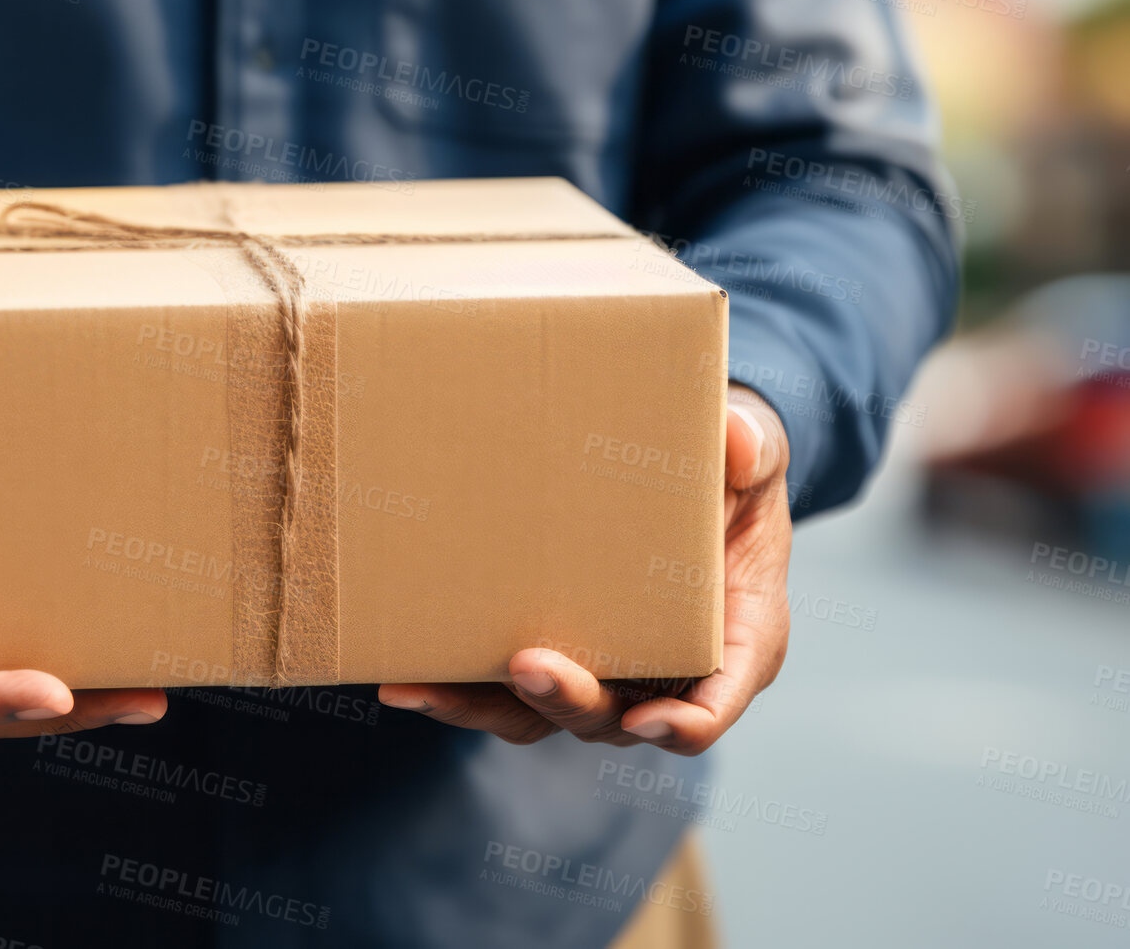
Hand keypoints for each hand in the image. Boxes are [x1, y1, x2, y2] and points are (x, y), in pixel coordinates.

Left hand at [377, 383, 791, 754]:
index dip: (690, 722)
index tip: (652, 720)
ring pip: (544, 717)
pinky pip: (503, 693)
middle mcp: (667, 675)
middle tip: (528, 666)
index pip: (717, 701)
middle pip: (616, 718)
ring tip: (422, 689)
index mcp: (735, 639)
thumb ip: (753, 449)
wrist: (692, 476)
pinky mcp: (552, 656)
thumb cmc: (731, 473)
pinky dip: (457, 689)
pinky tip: (403, 676)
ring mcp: (603, 674)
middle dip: (569, 700)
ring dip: (484, 710)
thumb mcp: (755, 455)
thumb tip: (734, 438)